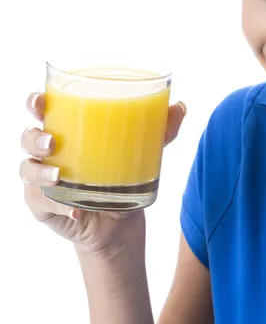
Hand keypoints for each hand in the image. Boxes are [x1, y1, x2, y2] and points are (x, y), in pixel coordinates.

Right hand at [20, 92, 186, 256]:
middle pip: (27, 137)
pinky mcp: (44, 207)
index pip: (42, 110)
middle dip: (33, 137)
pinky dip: (55, 206)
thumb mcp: (144, 152)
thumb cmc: (124, 178)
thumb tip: (181, 106)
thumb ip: (160, 130)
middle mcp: (49, 153)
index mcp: (68, 130)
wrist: (120, 223)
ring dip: (38, 171)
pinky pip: (39, 203)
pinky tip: (74, 210)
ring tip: (59, 174)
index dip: (35, 102)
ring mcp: (43, 181)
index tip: (40, 100)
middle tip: (52, 141)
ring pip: (27, 170)